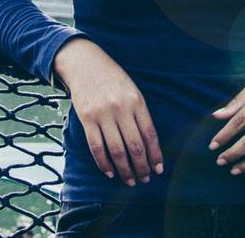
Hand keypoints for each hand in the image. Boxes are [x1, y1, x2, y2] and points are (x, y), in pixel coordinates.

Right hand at [53, 37, 163, 185]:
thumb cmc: (112, 78)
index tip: (159, 169)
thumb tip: (148, 144)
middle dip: (142, 167)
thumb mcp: (132, 90)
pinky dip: (104, 163)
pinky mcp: (86, 119)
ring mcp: (103, 114)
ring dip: (124, 170)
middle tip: (145, 179)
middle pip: (135, 146)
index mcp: (136, 101)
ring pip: (116, 150)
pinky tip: (110, 172)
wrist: (85, 63)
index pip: (150, 134)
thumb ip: (139, 114)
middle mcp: (121, 108)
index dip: (156, 155)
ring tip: (129, 181)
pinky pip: (96, 147)